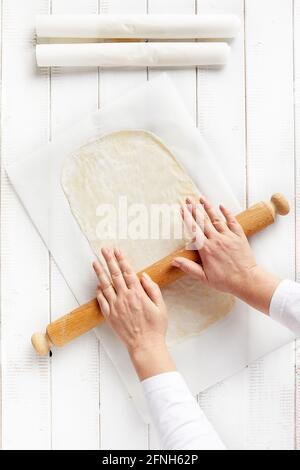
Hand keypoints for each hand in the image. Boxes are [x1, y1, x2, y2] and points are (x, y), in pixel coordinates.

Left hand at [93, 247, 175, 380]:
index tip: (117, 250)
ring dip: (100, 272)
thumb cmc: (155, 327)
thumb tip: (143, 276)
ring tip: (95, 262)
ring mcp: (116, 306)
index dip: (122, 259)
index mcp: (138, 294)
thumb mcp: (161, 307)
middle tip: (104, 250)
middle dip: (109, 260)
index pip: (128, 272)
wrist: (145, 345)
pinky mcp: (110, 315)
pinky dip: (99, 291)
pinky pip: (102, 300)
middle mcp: (125, 298)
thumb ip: (153, 289)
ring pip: (105, 285)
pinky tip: (97, 284)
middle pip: (115, 275)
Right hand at [172, 196, 279, 313]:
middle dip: (194, 208)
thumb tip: (174, 261)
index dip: (187, 218)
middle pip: (203, 221)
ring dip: (208, 207)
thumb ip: (188, 267)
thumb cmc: (225, 281)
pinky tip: (221, 206)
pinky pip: (232, 222)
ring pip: (216, 219)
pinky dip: (227, 213)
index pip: (194, 230)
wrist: (246, 280)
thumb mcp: (204, 277)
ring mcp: (228, 236)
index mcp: (206, 249)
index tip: (182, 208)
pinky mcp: (239, 237)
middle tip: (188, 198)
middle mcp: (216, 239)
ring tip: (202, 198)